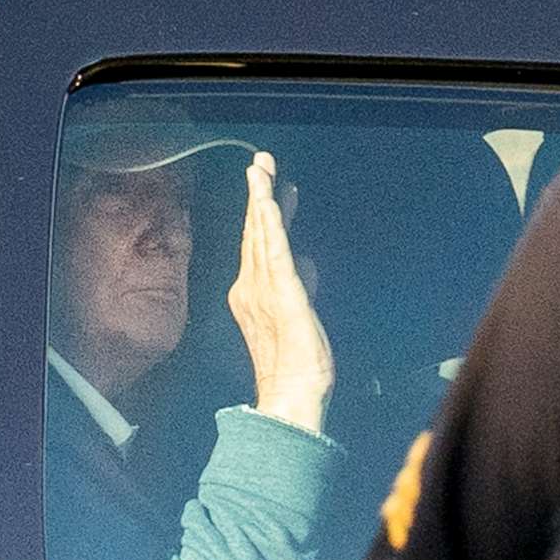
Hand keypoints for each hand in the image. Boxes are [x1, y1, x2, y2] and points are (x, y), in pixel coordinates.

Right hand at [227, 151, 334, 435]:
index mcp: (253, 295)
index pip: (259, 246)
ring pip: (260, 236)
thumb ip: (301, 287)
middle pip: (255, 233)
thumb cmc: (297, 368)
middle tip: (262, 162)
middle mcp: (250, 288)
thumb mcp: (300, 317)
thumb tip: (309, 265)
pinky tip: (268, 202)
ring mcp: (263, 290)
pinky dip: (270, 225)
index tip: (270, 188)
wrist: (291, 396)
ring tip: (261, 169)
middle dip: (259, 195)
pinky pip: (274, 252)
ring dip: (261, 199)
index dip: (264, 214)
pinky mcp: (282, 295)